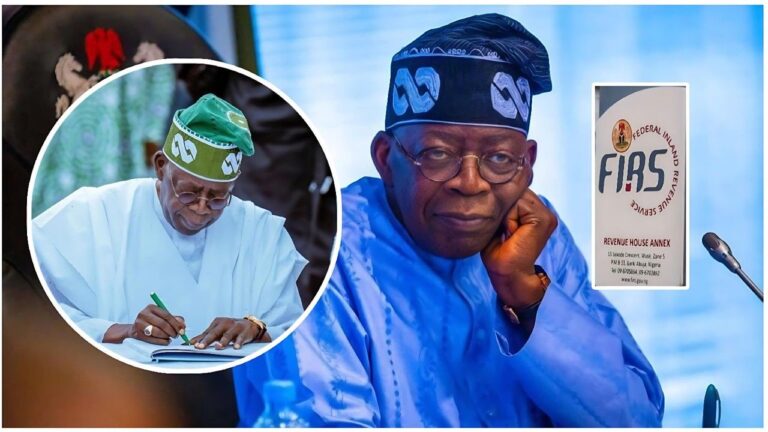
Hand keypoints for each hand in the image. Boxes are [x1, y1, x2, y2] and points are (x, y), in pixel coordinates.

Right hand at [127, 304, 185, 344]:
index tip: (182, 330)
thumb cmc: (152, 322)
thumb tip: (182, 326)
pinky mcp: (137, 334)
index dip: (176, 324)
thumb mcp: (163, 317)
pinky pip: (152, 339)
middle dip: (172, 331)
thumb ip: (175, 319)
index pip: (167, 315)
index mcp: (151, 307)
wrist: (135, 328)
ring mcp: (139, 324)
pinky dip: (161, 341)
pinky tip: (165, 341)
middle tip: (177, 335)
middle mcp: (144, 314)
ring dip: (166, 336)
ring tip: (170, 338)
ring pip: (157, 332)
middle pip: (162, 324)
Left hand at [190, 317, 269, 349]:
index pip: (206, 332)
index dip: (199, 339)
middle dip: (207, 340)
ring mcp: (235, 327)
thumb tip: (191, 343)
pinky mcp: (244, 332)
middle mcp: (225, 323)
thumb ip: (205, 336)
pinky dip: (238, 342)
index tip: (192, 345)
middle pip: (214, 333)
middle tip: (200, 347)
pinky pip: (241, 338)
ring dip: (223, 341)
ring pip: (227, 335)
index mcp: (217, 323)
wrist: (250, 325)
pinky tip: (236, 347)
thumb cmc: (230, 329)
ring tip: (218, 347)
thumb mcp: (218, 331)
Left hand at [482, 188, 556, 308]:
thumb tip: (494, 186)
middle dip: (504, 207)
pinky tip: (512, 234)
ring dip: (506, 214)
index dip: (502, 202)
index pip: (514, 189)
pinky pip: (519, 204)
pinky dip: (510, 218)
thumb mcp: (496, 222)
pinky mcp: (544, 219)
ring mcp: (547, 213)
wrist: (507, 273)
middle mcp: (543, 209)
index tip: (500, 224)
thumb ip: (501, 205)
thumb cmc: (498, 253)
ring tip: (508, 233)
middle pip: (516, 189)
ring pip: (517, 195)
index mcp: (533, 209)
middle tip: (504, 231)